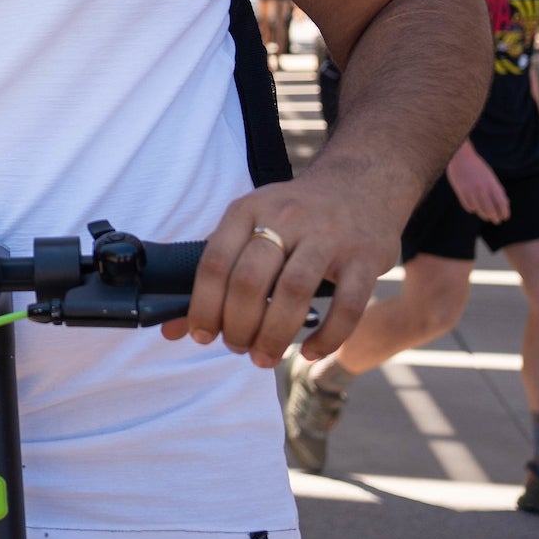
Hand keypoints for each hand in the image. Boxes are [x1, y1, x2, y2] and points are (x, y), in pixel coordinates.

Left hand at [166, 171, 400, 366]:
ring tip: (264, 357)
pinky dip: (327, 337)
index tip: (202, 336)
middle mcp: (285, 218)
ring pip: (293, 293)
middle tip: (237, 347)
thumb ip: (215, 272)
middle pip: (249, 281)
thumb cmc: (293, 215)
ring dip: (274, 335)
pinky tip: (311, 352)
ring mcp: (328, 236)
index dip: (203, 306)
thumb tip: (173, 329)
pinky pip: (347, 306)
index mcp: (247, 209)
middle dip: (237, 325)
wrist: (359, 182)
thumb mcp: (249, 225)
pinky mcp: (365, 256)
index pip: (214, 262)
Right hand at [445, 145, 509, 223]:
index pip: (501, 203)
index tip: (505, 217)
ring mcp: (471, 190)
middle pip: (491, 209)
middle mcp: (482, 189)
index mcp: (492, 184)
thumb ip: (498, 190)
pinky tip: (474, 209)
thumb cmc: (478, 167)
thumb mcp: (491, 177)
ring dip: (484, 215)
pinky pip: (468, 205)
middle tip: (496, 221)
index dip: (504, 212)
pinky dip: (472, 209)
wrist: (461, 157)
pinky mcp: (460, 191)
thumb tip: (506, 203)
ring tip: (486, 217)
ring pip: (479, 209)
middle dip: (495, 217)